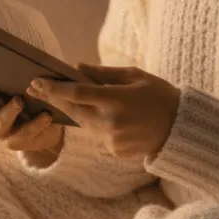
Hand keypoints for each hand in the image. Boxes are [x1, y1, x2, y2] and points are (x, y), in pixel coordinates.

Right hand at [0, 81, 63, 155]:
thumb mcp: (26, 87)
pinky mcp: (16, 143)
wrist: (48, 126)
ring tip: (22, 102)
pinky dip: (36, 125)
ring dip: (12, 112)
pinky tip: (47, 117)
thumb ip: (19, 76)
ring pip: (3, 124)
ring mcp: (3, 132)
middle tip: (6, 94)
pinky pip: (24, 135)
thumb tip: (19, 54)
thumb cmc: (32, 100)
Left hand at [26, 63, 179, 160]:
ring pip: (83, 123)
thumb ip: (104, 74)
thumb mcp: (135, 76)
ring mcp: (112, 139)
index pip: (77, 93)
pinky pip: (96, 134)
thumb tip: (77, 67)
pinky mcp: (114, 151)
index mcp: (117, 99)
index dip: (55, 88)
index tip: (37, 81)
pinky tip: (99, 115)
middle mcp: (112, 121)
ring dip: (73, 110)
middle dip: (54, 98)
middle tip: (36, 88)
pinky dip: (94, 123)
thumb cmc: (159, 96)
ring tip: (60, 97)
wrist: (181, 129)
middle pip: (73, 110)